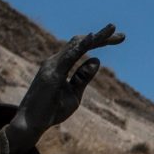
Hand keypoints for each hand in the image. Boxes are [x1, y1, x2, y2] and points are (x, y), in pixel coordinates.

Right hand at [11, 25, 123, 144]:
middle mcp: (55, 61)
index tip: (120, 38)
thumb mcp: (74, 94)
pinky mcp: (51, 74)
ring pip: (76, 45)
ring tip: (112, 29)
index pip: (81, 47)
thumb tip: (96, 60)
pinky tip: (92, 39)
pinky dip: (81, 46)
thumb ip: (83, 77)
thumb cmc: (50, 110)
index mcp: (60, 65)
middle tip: (123, 35)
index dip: (99, 41)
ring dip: (95, 37)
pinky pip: (69, 56)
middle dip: (102, 37)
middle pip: (80, 42)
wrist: (31, 125)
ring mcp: (52, 66)